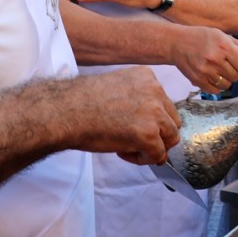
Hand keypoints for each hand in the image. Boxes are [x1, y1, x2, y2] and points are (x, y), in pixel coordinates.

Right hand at [61, 67, 181, 164]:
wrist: (64, 112)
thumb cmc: (82, 104)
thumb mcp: (117, 89)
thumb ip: (138, 100)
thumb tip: (152, 124)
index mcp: (148, 77)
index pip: (164, 104)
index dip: (150, 120)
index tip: (130, 125)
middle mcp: (155, 91)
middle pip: (172, 120)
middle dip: (157, 134)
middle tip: (132, 141)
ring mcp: (154, 112)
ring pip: (171, 138)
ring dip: (152, 147)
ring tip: (127, 147)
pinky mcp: (148, 134)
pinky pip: (158, 154)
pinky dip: (143, 159)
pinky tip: (122, 152)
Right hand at [169, 27, 237, 92]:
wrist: (176, 43)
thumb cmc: (203, 37)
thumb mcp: (225, 37)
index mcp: (224, 45)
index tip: (237, 61)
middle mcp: (215, 58)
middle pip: (237, 76)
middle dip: (234, 71)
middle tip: (225, 63)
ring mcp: (205, 70)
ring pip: (227, 84)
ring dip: (225, 79)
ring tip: (217, 68)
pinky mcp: (197, 80)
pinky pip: (215, 91)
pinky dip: (216, 85)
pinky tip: (210, 75)